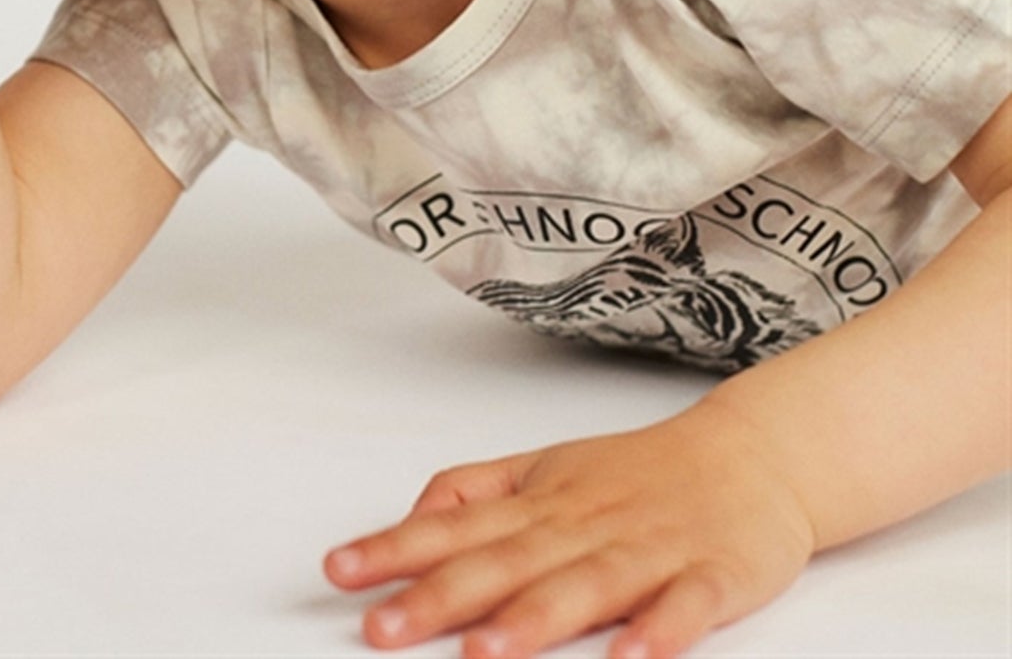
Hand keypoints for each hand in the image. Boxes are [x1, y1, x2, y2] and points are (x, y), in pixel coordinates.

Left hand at [324, 399, 816, 658]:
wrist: (754, 453)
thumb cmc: (638, 471)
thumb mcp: (546, 467)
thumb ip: (478, 490)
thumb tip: (411, 512)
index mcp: (542, 499)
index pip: (456, 525)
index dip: (396, 548)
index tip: (338, 570)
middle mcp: (585, 523)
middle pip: (505, 563)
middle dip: (440, 597)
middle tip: (381, 628)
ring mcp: (649, 549)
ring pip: (584, 587)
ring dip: (532, 621)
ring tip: (482, 653)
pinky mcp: (714, 576)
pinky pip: (685, 608)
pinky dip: (659, 634)